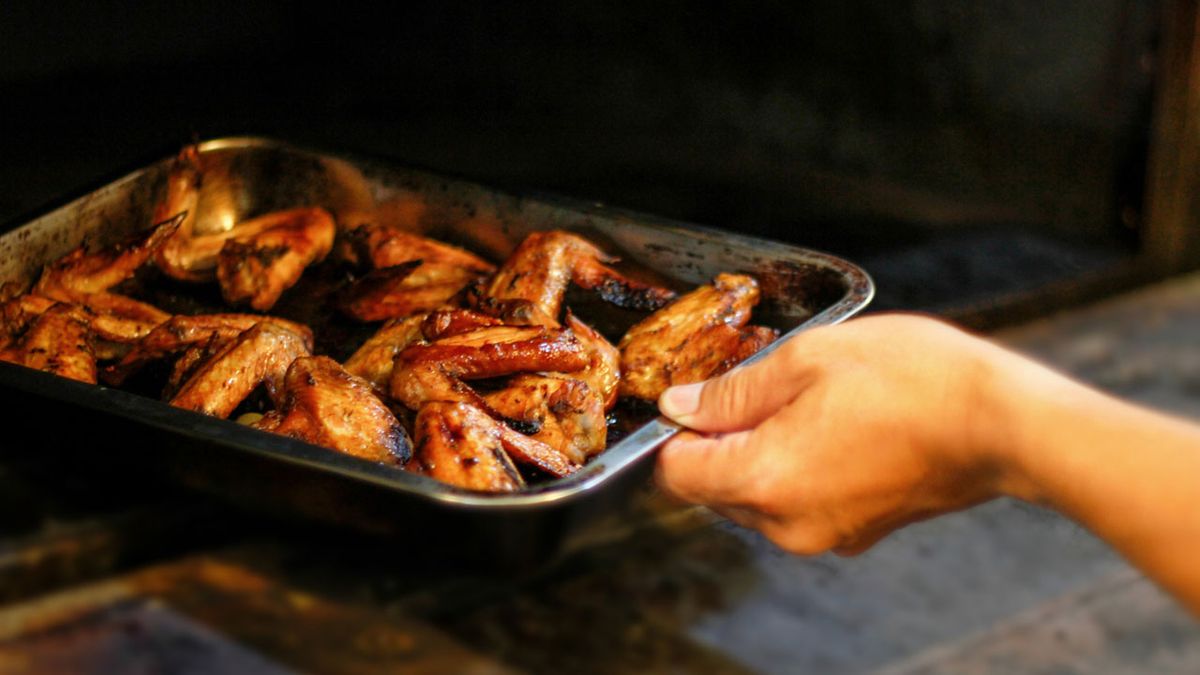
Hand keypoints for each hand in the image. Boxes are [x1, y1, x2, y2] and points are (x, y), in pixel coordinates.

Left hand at [655, 314, 1024, 555]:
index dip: (677, 431)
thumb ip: (733, 390)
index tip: (701, 396)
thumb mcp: (808, 358)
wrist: (1001, 423)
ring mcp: (824, 535)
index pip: (675, 473)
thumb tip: (681, 407)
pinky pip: (799, 502)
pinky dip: (801, 468)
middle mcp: (786, 524)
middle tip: (766, 387)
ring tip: (812, 402)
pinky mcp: (854, 533)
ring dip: (764, 451)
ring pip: (756, 495)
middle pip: (714, 487)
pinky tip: (838, 427)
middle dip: (723, 438)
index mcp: (764, 480)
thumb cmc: (914, 381)